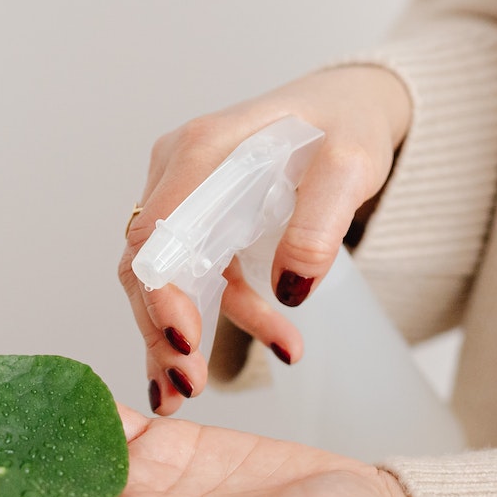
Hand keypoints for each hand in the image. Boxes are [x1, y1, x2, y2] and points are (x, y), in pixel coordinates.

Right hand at [122, 65, 410, 414]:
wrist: (349, 107)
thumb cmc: (347, 123)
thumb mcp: (352, 165)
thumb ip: (320, 221)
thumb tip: (292, 287)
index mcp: (204, 148)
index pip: (158, 228)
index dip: (161, 289)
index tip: (184, 340)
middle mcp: (179, 170)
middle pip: (145, 260)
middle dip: (160, 328)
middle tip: (187, 386)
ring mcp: (185, 196)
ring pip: (161, 278)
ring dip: (180, 335)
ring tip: (197, 389)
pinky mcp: (200, 222)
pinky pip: (195, 279)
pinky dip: (213, 320)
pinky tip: (246, 355)